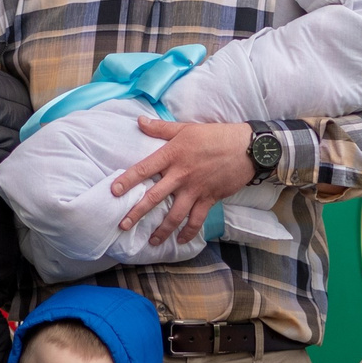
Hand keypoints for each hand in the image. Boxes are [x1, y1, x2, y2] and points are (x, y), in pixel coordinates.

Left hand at [112, 118, 255, 244]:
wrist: (247, 147)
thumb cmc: (216, 135)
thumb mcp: (186, 128)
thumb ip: (161, 128)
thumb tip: (139, 121)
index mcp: (172, 155)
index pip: (144, 169)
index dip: (127, 180)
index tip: (114, 191)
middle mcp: (181, 175)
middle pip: (154, 197)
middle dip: (137, 213)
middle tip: (122, 226)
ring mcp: (195, 189)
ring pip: (174, 215)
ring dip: (162, 230)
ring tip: (151, 242)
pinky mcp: (209, 198)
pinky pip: (196, 220)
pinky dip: (188, 232)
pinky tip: (180, 241)